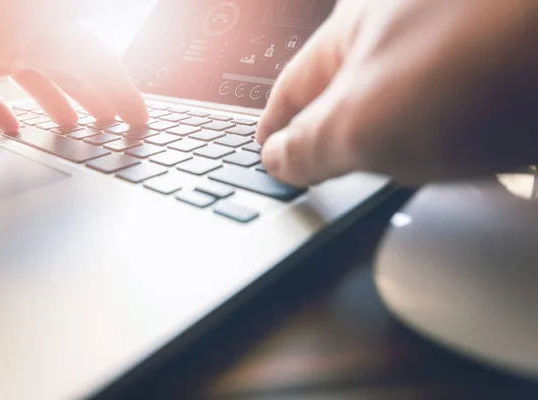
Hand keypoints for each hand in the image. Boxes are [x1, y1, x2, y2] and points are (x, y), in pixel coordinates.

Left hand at [0, 1, 147, 132]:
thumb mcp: (17, 40)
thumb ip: (72, 53)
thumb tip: (100, 83)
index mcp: (34, 24)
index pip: (94, 57)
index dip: (123, 90)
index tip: (141, 122)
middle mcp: (11, 29)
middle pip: (67, 64)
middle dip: (96, 96)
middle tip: (116, 127)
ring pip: (29, 74)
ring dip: (55, 102)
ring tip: (73, 128)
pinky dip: (0, 109)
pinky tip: (12, 130)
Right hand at [257, 0, 537, 185]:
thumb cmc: (484, 64)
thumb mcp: (367, 120)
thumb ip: (310, 144)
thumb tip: (277, 159)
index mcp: (356, 28)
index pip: (291, 89)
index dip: (271, 130)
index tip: (264, 160)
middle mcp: (404, 28)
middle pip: (345, 91)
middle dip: (326, 135)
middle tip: (312, 174)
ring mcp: (457, 47)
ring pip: (400, 103)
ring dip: (386, 143)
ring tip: (373, 173)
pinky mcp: (502, 72)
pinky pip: (453, 111)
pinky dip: (440, 142)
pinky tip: (447, 156)